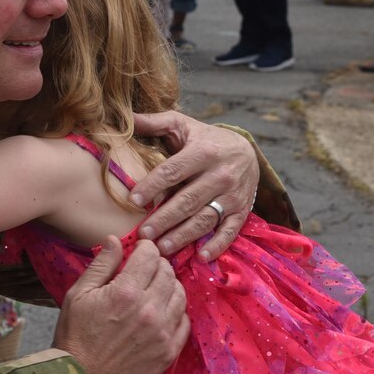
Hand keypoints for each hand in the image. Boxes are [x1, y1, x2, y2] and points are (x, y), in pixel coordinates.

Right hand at [53, 238, 188, 373]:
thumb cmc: (74, 336)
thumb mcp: (78, 294)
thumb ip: (101, 265)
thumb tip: (116, 239)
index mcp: (126, 292)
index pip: (150, 255)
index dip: (145, 247)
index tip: (140, 249)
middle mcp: (149, 310)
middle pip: (168, 273)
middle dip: (157, 265)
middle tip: (146, 269)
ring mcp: (163, 333)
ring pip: (180, 295)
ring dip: (169, 286)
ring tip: (154, 289)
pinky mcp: (169, 352)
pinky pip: (185, 322)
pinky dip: (176, 312)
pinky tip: (161, 312)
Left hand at [130, 112, 257, 260]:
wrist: (246, 150)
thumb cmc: (204, 139)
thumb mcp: (182, 125)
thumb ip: (155, 122)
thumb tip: (127, 117)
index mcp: (203, 152)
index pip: (173, 171)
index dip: (153, 185)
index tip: (134, 200)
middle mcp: (220, 174)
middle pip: (188, 200)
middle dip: (164, 219)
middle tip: (143, 235)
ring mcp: (233, 195)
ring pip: (205, 218)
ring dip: (184, 235)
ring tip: (162, 247)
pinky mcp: (242, 210)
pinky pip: (230, 230)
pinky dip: (217, 245)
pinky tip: (200, 256)